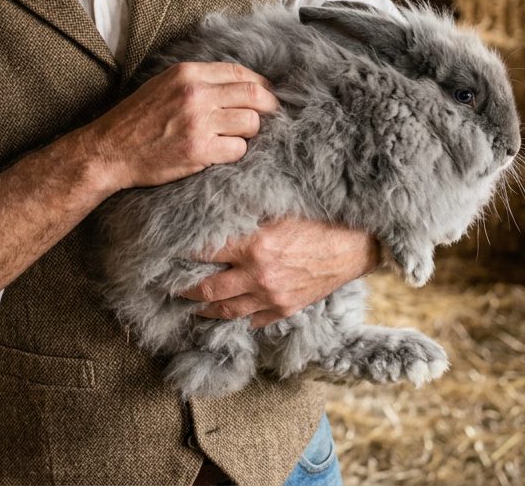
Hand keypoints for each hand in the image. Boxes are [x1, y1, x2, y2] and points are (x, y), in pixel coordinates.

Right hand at [82, 62, 278, 191]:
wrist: (110, 150)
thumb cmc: (137, 119)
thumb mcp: (164, 85)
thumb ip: (198, 81)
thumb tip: (238, 84)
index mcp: (187, 73)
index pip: (240, 73)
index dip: (260, 84)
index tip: (265, 95)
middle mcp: (195, 94)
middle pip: (255, 95)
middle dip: (268, 106)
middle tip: (267, 116)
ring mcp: (198, 123)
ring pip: (251, 123)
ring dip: (249, 132)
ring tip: (236, 136)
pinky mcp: (198, 150)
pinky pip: (238, 149)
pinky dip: (235, 152)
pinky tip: (221, 152)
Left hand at [182, 218, 380, 327]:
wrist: (358, 244)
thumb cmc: (319, 218)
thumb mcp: (279, 207)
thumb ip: (246, 210)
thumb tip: (215, 204)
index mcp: (253, 244)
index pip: (203, 251)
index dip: (181, 251)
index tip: (166, 249)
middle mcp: (258, 275)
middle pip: (206, 289)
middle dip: (183, 287)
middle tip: (169, 284)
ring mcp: (272, 296)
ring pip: (225, 310)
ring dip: (203, 308)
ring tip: (189, 304)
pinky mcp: (285, 309)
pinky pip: (252, 319)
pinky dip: (235, 316)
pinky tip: (225, 312)